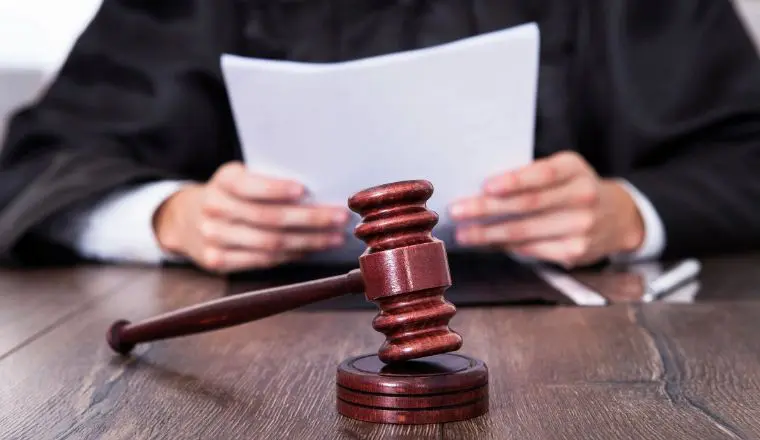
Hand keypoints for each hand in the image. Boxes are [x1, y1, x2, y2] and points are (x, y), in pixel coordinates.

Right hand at [153, 162, 349, 272]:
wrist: (184, 219)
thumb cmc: (230, 194)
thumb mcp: (240, 177)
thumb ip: (268, 181)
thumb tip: (318, 193)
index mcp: (224, 181)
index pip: (249, 186)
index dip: (275, 189)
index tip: (303, 190)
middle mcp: (215, 208)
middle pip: (268, 218)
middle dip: (309, 219)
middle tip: (339, 217)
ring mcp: (213, 237)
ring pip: (269, 243)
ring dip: (308, 242)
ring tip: (334, 237)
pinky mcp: (217, 261)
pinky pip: (262, 261)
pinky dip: (290, 256)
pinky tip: (310, 250)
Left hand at [449, 151, 644, 267]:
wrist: (618, 217)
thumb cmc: (573, 189)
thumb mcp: (562, 171)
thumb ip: (530, 176)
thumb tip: (482, 190)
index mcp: (575, 168)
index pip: (543, 174)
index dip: (514, 180)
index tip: (486, 186)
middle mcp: (582, 197)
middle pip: (528, 205)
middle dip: (487, 209)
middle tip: (457, 210)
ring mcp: (581, 227)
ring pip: (525, 231)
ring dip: (488, 233)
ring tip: (463, 233)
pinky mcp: (575, 252)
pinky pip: (531, 249)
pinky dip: (504, 246)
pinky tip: (486, 243)